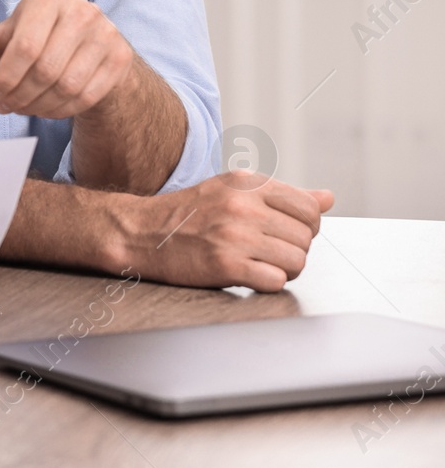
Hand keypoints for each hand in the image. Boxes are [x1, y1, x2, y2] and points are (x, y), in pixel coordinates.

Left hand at [0, 0, 132, 118]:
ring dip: (37, 106)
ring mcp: (106, 35)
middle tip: (4, 105)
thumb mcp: (6, 35)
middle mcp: (82, 12)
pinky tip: (45, 108)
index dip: (5, 78)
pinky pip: (85, 97)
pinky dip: (60, 110)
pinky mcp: (119, 58)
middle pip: (45, 70)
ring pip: (66, 87)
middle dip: (19, 96)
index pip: (24, 47)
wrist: (89, 41)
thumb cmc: (39, 36)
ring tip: (22, 107)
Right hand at [115, 171, 335, 291]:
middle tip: (267, 253)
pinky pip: (275, 281)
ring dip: (283, 270)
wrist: (140, 233)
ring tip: (259, 265)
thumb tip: (327, 198)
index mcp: (247, 183)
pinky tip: (248, 276)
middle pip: (305, 239)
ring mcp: (234, 235)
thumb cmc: (188, 214)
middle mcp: (243, 206)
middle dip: (293, 250)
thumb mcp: (232, 191)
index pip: (310, 209)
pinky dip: (267, 284)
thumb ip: (282, 195)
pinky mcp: (225, 265)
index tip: (285, 234)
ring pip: (296, 261)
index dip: (306, 227)